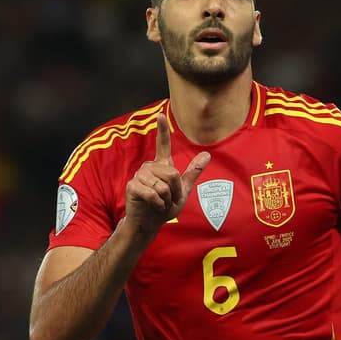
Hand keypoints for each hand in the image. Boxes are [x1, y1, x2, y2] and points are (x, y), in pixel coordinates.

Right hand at [124, 113, 209, 237]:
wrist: (149, 223)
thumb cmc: (164, 207)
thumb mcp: (183, 191)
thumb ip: (193, 173)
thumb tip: (207, 155)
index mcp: (161, 166)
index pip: (162, 144)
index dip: (162, 130)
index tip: (160, 115)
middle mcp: (149, 167)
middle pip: (172, 173)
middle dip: (175, 191)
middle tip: (169, 200)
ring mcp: (140, 175)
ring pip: (163, 184)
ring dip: (166, 199)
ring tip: (160, 203)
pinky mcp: (133, 186)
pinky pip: (152, 193)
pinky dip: (158, 203)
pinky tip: (153, 206)